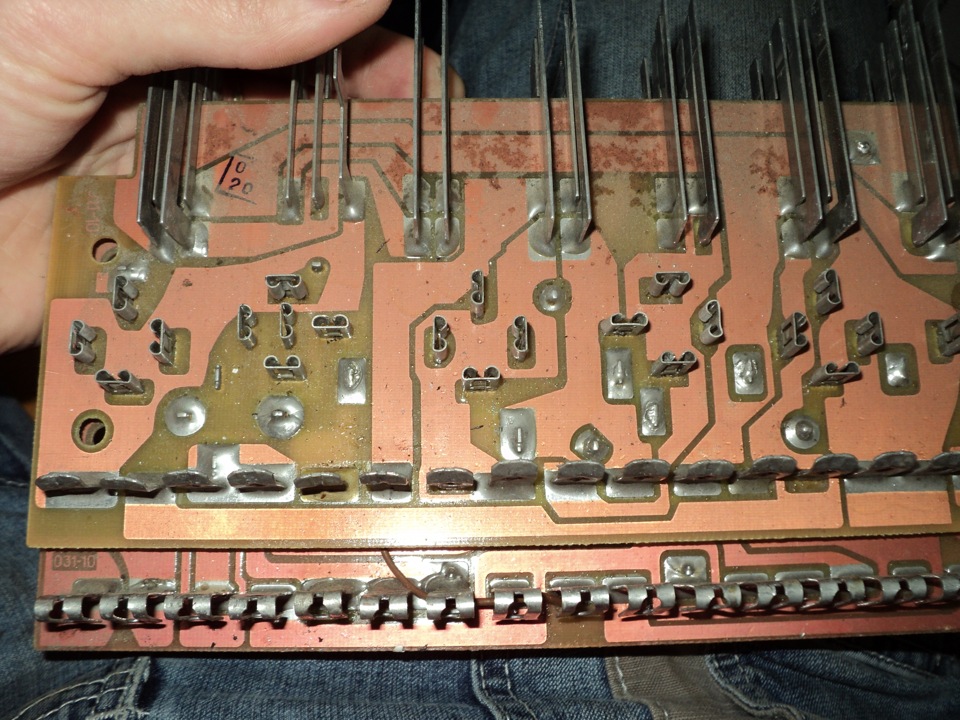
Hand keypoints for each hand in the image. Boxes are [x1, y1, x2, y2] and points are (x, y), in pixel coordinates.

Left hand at [0, 0, 460, 353]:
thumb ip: (211, 6)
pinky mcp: (174, 265)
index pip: (315, 39)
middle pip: (325, 127)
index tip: (436, 102)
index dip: (384, 66)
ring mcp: (191, 192)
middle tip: (446, 193)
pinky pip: (250, 274)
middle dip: (386, 155)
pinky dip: (294, 287)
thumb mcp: (68, 18)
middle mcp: (200, 110)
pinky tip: (335, 297)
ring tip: (412, 255)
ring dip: (353, 229)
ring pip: (300, 206)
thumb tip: (349, 1)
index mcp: (188, 31)